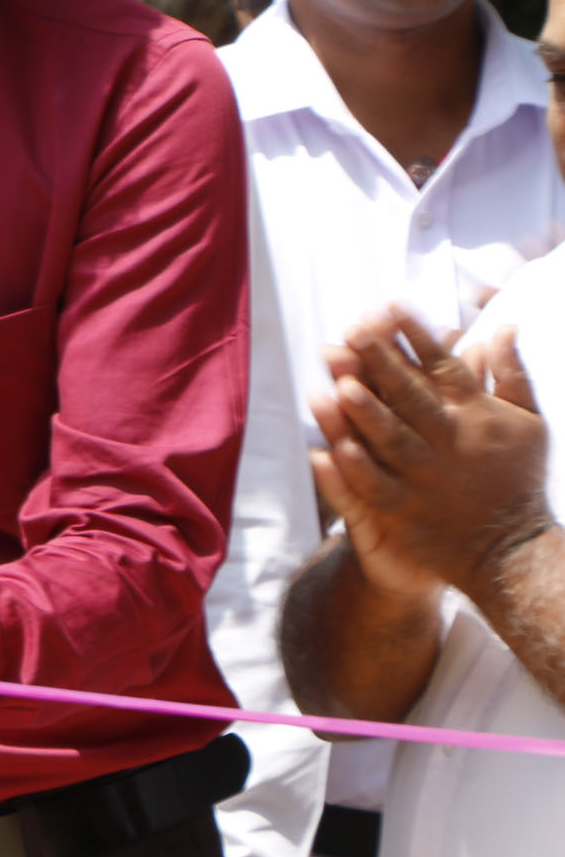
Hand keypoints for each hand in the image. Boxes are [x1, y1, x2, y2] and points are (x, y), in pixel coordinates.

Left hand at [309, 309, 548, 603]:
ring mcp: (426, 478)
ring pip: (390, 440)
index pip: (442, 367)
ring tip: (341, 387)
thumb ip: (509, 372)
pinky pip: (376, 489)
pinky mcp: (406, 512)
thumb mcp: (527, 421)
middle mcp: (450, 442)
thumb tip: (502, 325)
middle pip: (411, 396)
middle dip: (382, 364)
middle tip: (352, 332)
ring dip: (366, 414)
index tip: (388, 308)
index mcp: (475, 415)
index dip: (414, 337)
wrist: (511, 549)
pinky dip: (355, 470)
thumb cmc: (517, 476)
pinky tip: (329, 451)